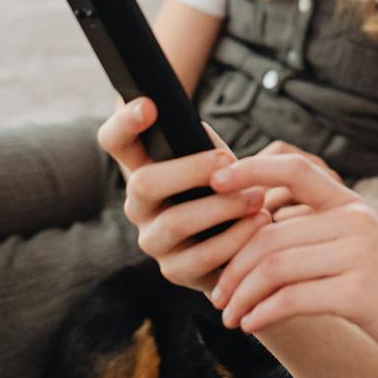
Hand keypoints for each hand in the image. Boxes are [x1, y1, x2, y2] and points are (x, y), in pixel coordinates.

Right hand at [100, 98, 272, 293]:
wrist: (241, 243)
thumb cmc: (225, 189)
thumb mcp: (215, 162)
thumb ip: (207, 148)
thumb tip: (210, 148)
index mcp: (142, 168)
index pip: (115, 140)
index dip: (125, 122)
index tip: (149, 105)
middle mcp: (138, 205)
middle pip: (143, 182)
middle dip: (191, 169)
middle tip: (229, 162)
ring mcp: (153, 240)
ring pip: (176, 222)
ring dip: (222, 206)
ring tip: (258, 197)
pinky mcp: (175, 271)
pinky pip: (203, 257)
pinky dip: (237, 238)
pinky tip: (261, 223)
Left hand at [205, 151, 377, 377]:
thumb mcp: (365, 253)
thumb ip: (323, 240)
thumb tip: (263, 242)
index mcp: (353, 207)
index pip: (295, 168)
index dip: (250, 168)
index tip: (214, 182)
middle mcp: (355, 222)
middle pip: (270, 234)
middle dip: (233, 266)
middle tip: (217, 295)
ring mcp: (360, 255)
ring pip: (275, 267)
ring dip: (242, 295)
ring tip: (230, 316)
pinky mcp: (361, 294)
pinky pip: (292, 299)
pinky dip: (262, 314)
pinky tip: (253, 326)